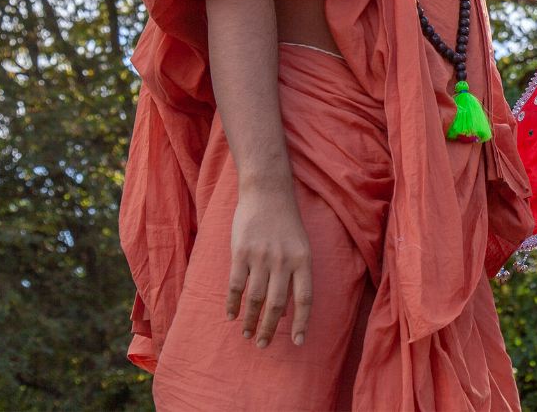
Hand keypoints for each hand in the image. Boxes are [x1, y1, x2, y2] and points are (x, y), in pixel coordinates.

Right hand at [227, 185, 312, 348]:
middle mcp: (284, 261)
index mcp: (303, 260)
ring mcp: (261, 257)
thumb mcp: (300, 246)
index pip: (305, 299)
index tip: (299, 342)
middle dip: (269, 329)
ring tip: (246, 334)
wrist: (267, 192)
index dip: (302, 323)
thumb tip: (287, 311)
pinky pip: (236, 285)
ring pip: (255, 298)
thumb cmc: (286, 222)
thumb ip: (295, 275)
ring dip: (249, 320)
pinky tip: (231, 316)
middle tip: (262, 344)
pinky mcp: (241, 252)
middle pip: (277, 305)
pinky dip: (233, 304)